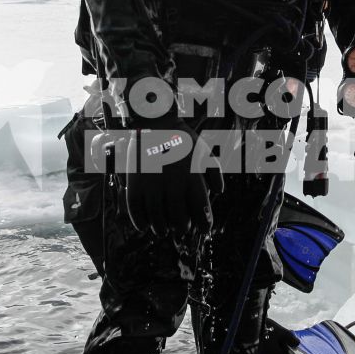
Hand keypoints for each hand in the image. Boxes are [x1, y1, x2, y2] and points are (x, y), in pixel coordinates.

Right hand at [122, 116, 211, 234]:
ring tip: (163, 232)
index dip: (204, 223)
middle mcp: (172, 184)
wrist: (154, 122)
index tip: (204, 229)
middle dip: (182, 228)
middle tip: (182, 230)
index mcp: (191, 178)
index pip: (200, 210)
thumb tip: (219, 192)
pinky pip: (136, 210)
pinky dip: (140, 222)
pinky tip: (144, 226)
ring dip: (161, 229)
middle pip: (178, 218)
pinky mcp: (135, 183)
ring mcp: (152, 184)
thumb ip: (215, 172)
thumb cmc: (182, 139)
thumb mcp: (204, 151)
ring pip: (157, 218)